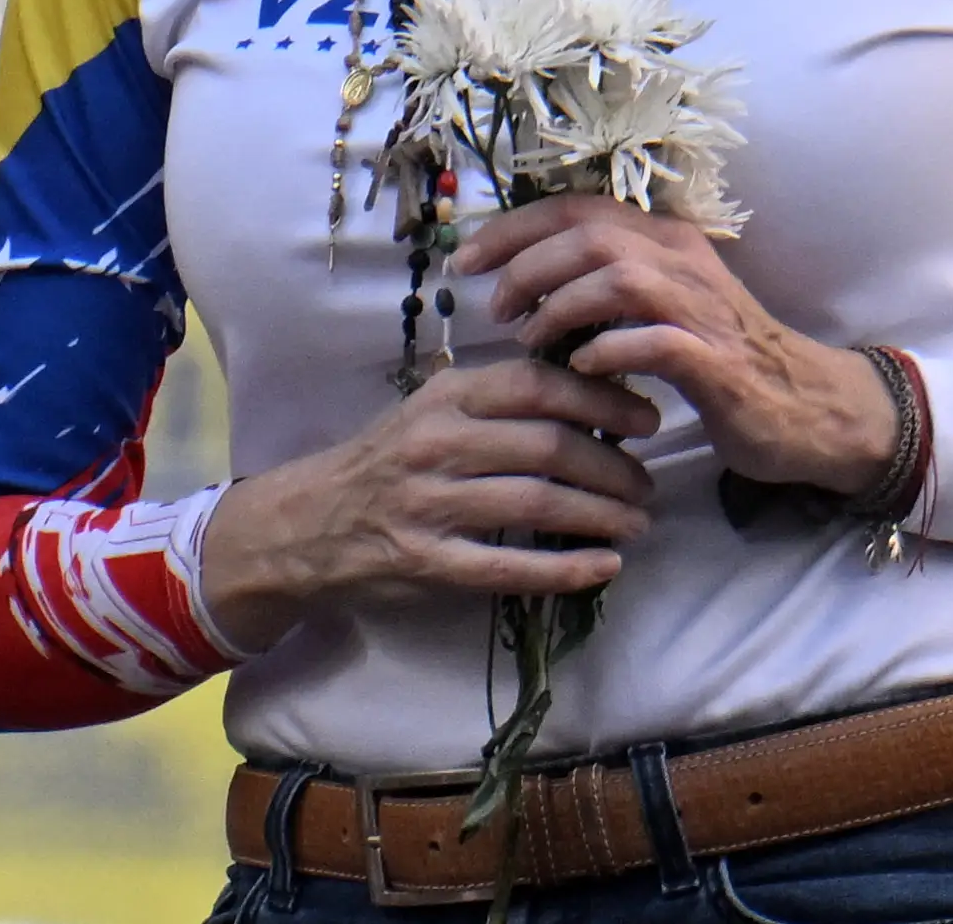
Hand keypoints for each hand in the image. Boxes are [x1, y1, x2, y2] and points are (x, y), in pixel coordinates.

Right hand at [197, 357, 659, 650]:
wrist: (305, 523)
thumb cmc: (385, 461)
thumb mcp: (431, 410)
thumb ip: (496, 400)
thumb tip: (590, 391)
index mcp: (446, 397)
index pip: (538, 384)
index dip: (602, 398)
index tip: (645, 417)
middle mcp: (438, 444)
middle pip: (549, 446)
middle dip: (613, 464)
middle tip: (647, 481)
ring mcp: (430, 505)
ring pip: (537, 502)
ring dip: (601, 514)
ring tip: (637, 521)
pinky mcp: (427, 562)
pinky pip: (509, 566)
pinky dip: (566, 568)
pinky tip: (604, 566)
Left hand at [455, 196, 898, 498]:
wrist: (807, 406)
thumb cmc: (722, 360)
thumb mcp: (663, 308)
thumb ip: (607, 288)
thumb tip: (528, 288)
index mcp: (667, 241)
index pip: (578, 209)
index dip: (514, 228)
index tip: (467, 259)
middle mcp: (684, 262)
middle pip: (589, 235)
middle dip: (526, 266)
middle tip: (492, 307)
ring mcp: (703, 310)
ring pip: (618, 276)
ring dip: (560, 305)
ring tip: (530, 339)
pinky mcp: (717, 362)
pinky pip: (656, 342)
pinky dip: (611, 350)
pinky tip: (584, 370)